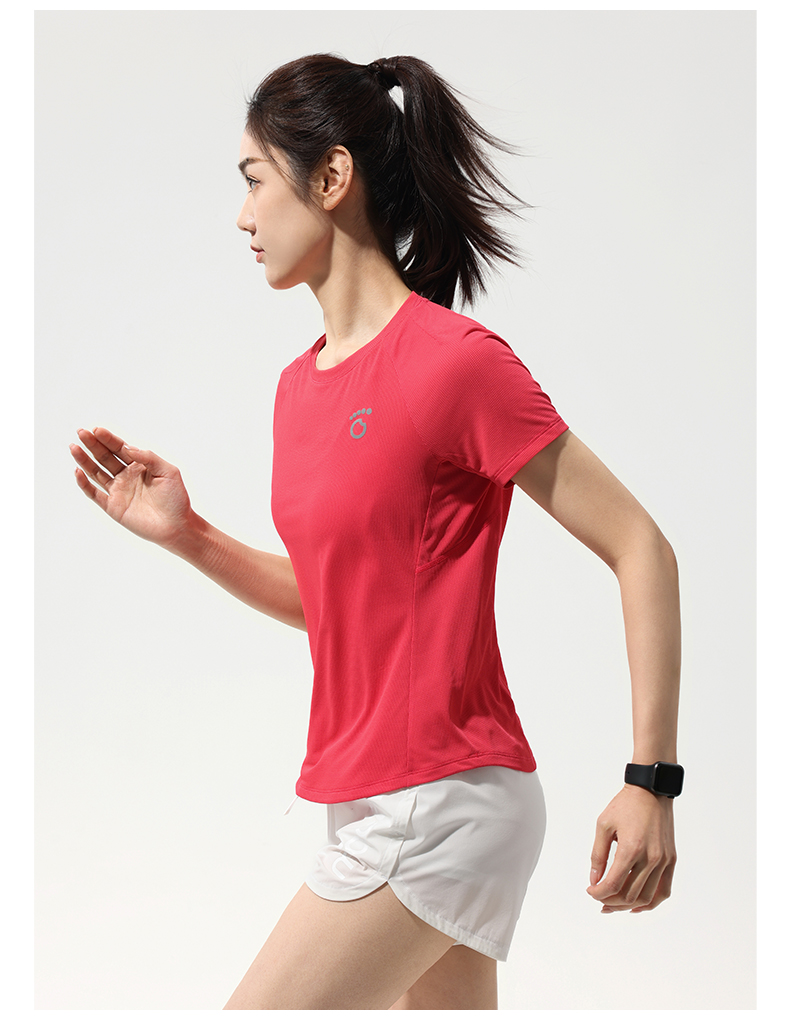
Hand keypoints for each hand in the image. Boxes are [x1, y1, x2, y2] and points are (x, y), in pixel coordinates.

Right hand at [70, 426, 191, 548]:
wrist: (177, 526)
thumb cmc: (176, 498)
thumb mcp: (168, 471)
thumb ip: (148, 457)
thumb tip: (127, 447)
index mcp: (139, 466)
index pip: (120, 448)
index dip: (108, 439)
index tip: (97, 430)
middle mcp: (126, 476)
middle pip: (105, 457)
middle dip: (93, 444)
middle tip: (81, 432)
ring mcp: (118, 491)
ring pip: (96, 472)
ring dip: (84, 460)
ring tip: (74, 447)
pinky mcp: (113, 507)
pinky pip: (94, 494)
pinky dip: (84, 483)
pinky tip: (78, 471)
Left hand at [586, 784, 675, 912]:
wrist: (651, 791)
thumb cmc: (626, 805)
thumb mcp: (603, 825)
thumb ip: (598, 855)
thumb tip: (594, 879)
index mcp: (631, 848)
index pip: (613, 884)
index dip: (598, 893)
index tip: (590, 891)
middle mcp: (650, 858)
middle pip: (629, 895)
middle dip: (610, 901)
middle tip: (599, 898)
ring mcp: (664, 861)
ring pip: (646, 898)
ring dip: (628, 906)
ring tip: (613, 905)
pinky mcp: (671, 861)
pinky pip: (663, 891)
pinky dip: (650, 903)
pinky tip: (636, 905)